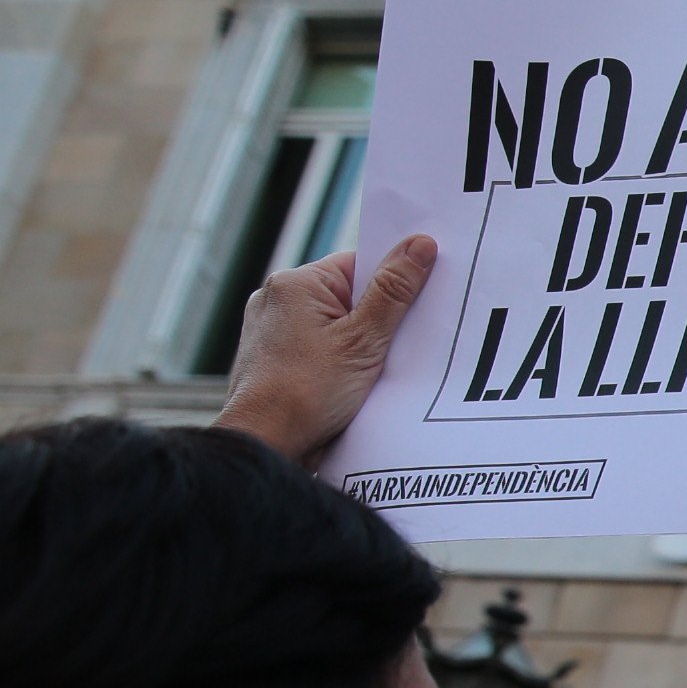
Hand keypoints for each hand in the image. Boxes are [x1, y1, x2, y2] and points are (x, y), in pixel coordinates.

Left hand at [215, 236, 436, 462]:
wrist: (265, 443)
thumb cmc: (307, 393)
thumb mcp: (364, 339)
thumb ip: (394, 291)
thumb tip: (420, 244)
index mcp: (296, 284)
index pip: (360, 265)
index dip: (393, 283)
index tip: (418, 303)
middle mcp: (278, 300)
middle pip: (349, 294)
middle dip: (378, 317)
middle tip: (400, 342)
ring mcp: (272, 329)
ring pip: (335, 323)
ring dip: (361, 342)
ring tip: (374, 367)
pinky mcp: (274, 357)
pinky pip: (319, 346)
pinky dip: (340, 360)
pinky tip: (354, 381)